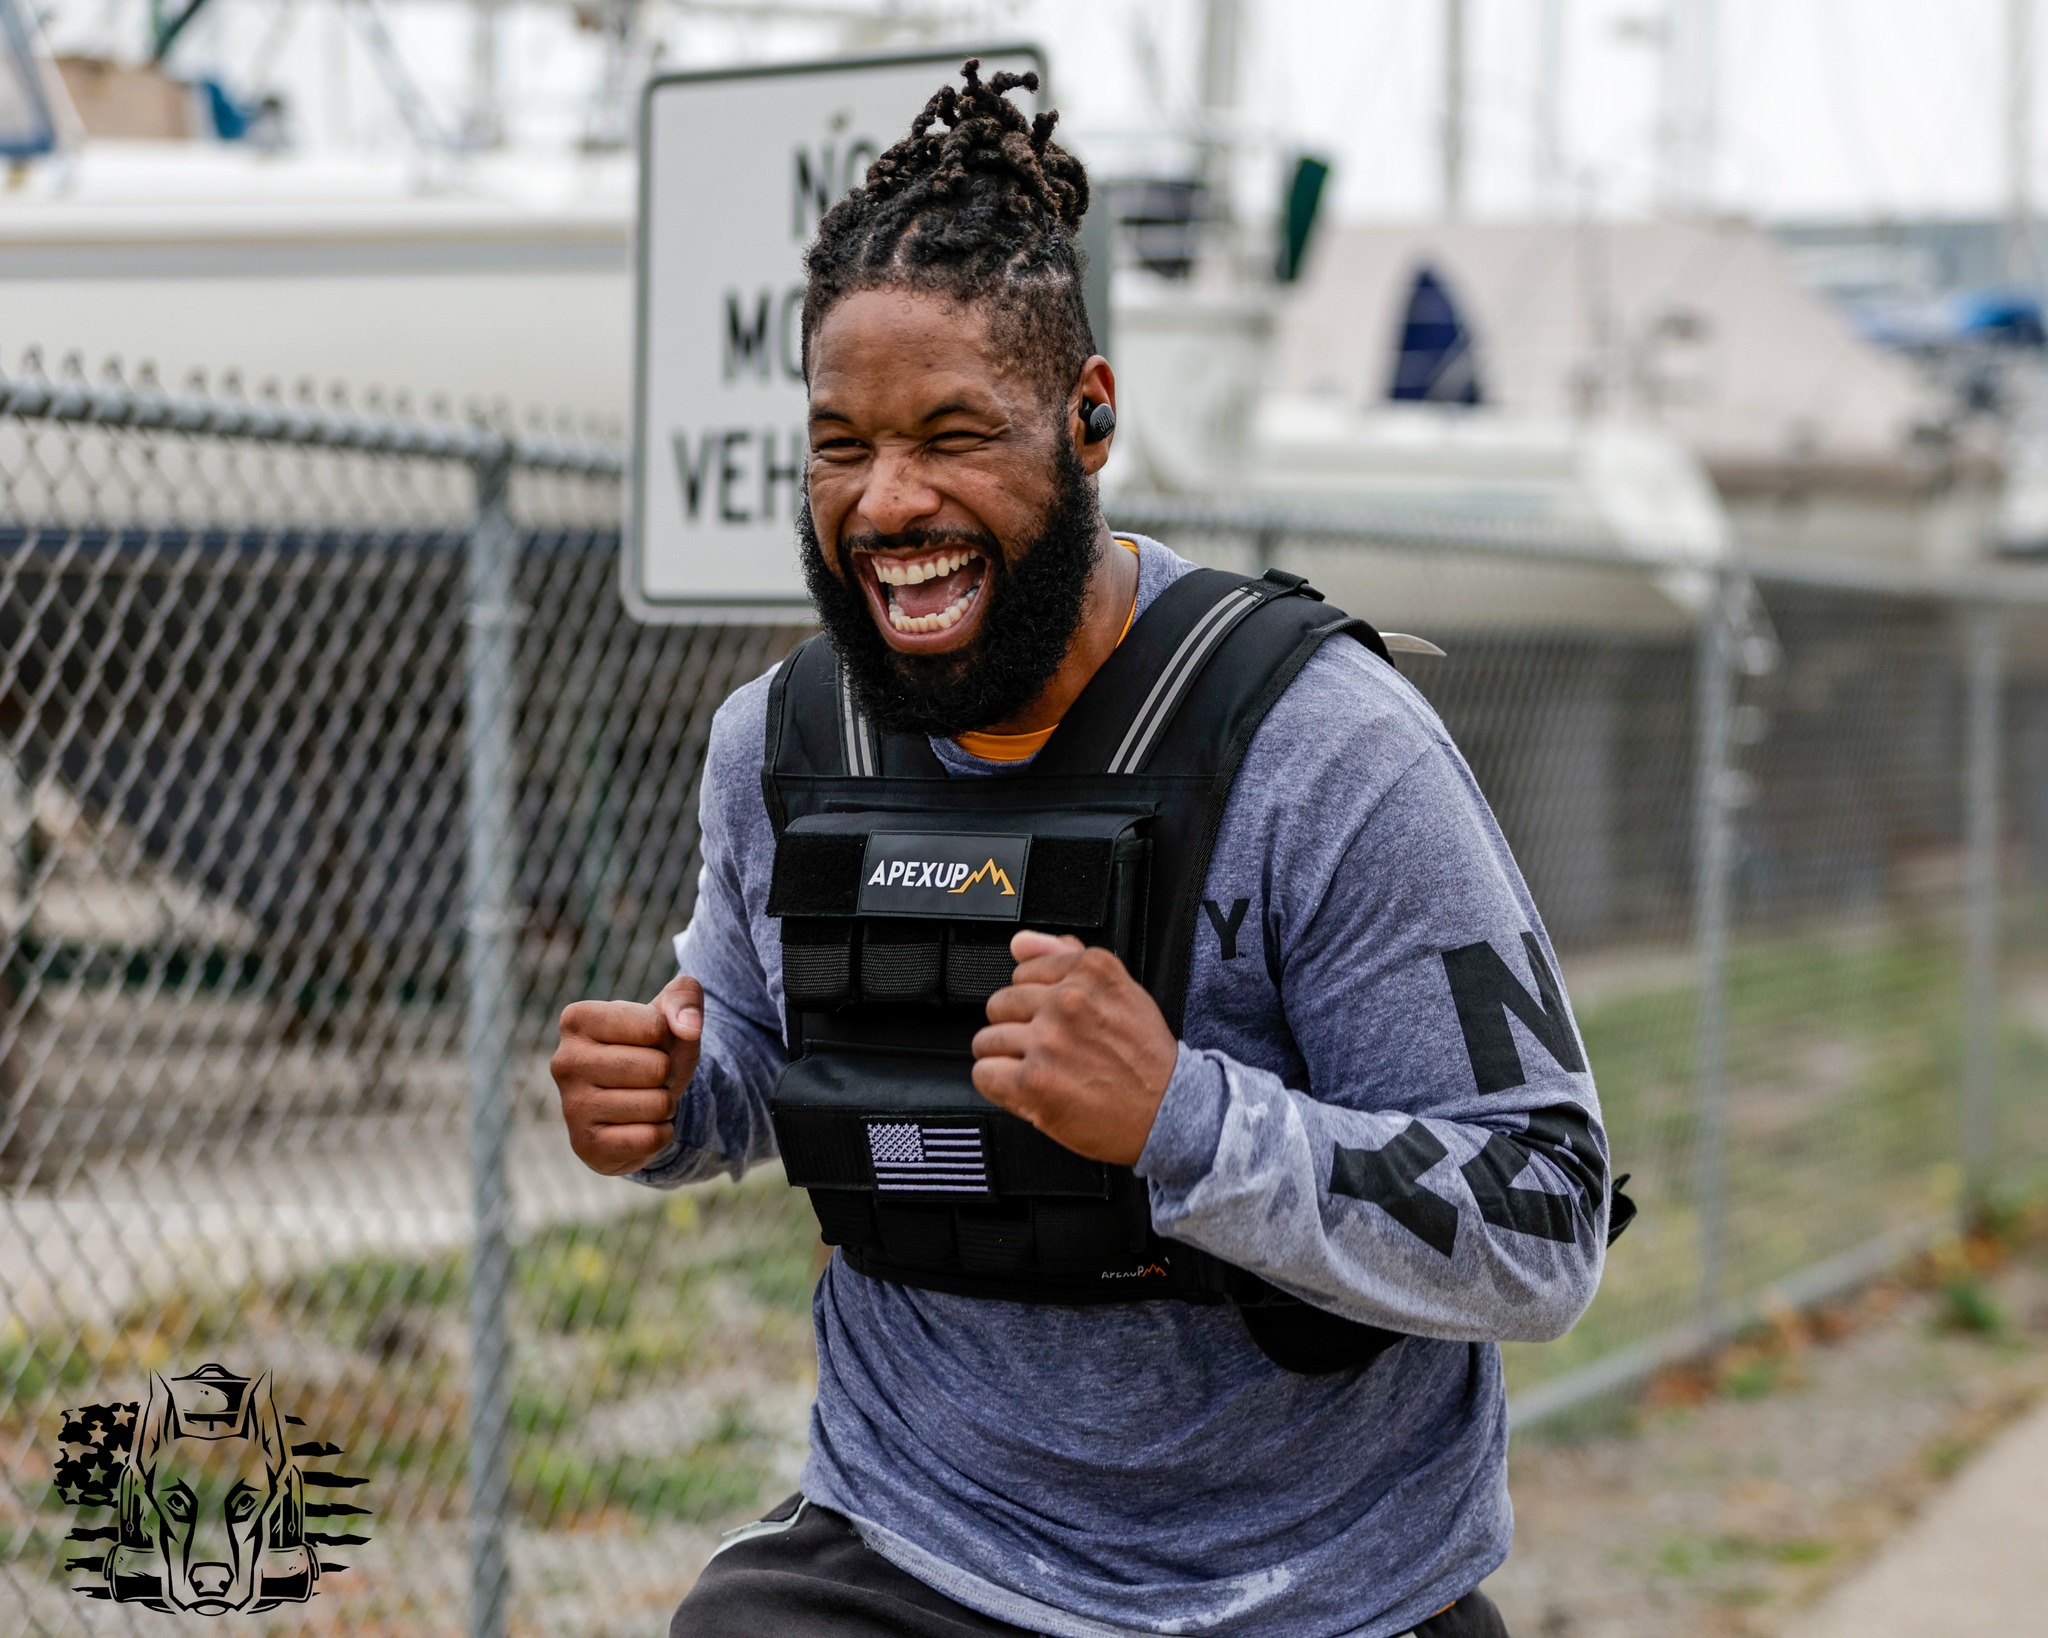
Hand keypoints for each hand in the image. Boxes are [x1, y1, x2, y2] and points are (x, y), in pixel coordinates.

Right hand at [552, 973, 702, 1175]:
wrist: (640, 1103)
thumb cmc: (652, 1049)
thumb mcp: (671, 1015)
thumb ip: (685, 997)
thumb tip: (689, 1028)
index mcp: (577, 1019)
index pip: (654, 1027)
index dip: (667, 1037)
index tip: (649, 1044)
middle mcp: (564, 1062)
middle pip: (657, 1067)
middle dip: (668, 1073)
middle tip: (650, 1077)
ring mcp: (571, 1106)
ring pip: (657, 1105)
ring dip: (665, 1105)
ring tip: (644, 1099)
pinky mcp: (585, 1146)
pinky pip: (651, 1138)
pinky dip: (660, 1134)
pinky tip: (639, 1126)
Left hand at [971, 930, 1177, 1166]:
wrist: (1168, 1111)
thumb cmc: (1144, 1057)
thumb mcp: (1119, 990)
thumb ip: (1066, 958)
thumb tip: (1020, 942)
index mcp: (1089, 972)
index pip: (1022, 974)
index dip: (1036, 1003)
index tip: (1056, 1021)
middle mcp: (1067, 1001)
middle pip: (1000, 1005)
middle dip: (1018, 1029)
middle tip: (1049, 1050)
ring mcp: (1048, 1041)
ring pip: (987, 1040)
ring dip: (1007, 1059)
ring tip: (1041, 1071)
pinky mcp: (1032, 1081)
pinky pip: (983, 1074)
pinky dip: (999, 1086)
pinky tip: (1027, 1089)